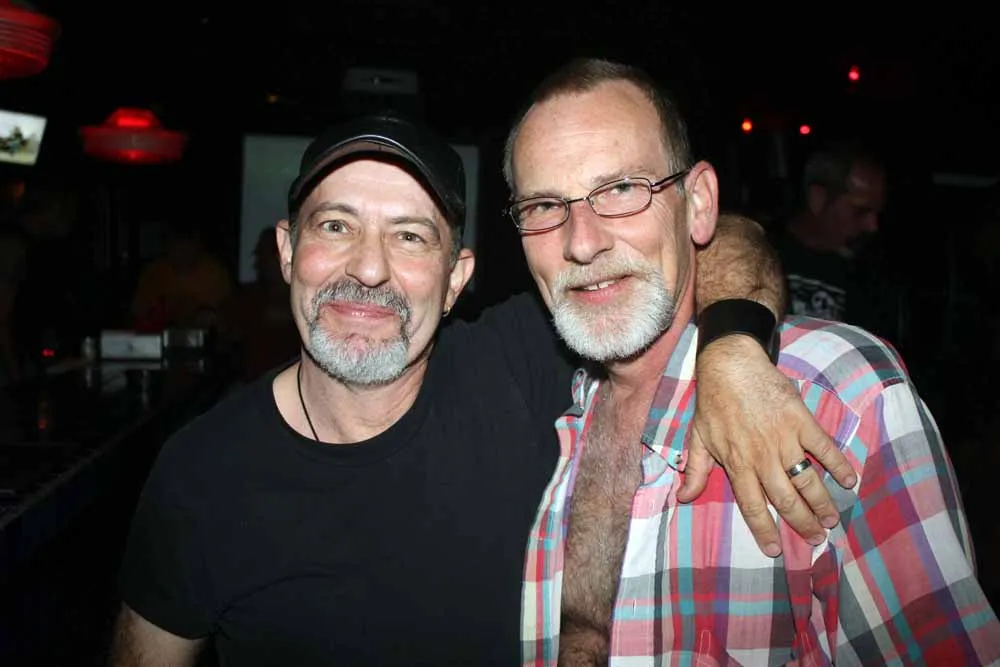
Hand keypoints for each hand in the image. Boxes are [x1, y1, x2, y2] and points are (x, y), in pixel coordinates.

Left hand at [679, 335, 857, 556]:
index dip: (764, 530)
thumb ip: (695, 471)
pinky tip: (850, 480)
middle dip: (802, 523)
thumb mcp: (697, 438)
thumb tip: (683, 498)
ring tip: (831, 519)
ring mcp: (784, 439)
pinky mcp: (801, 420)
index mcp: (737, 464)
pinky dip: (839, 464)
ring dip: (822, 502)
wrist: (731, 366)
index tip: (775, 550)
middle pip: (786, 499)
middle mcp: (762, 457)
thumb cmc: (713, 403)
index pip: (753, 506)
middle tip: (816, 538)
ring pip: (807, 479)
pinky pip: (824, 447)